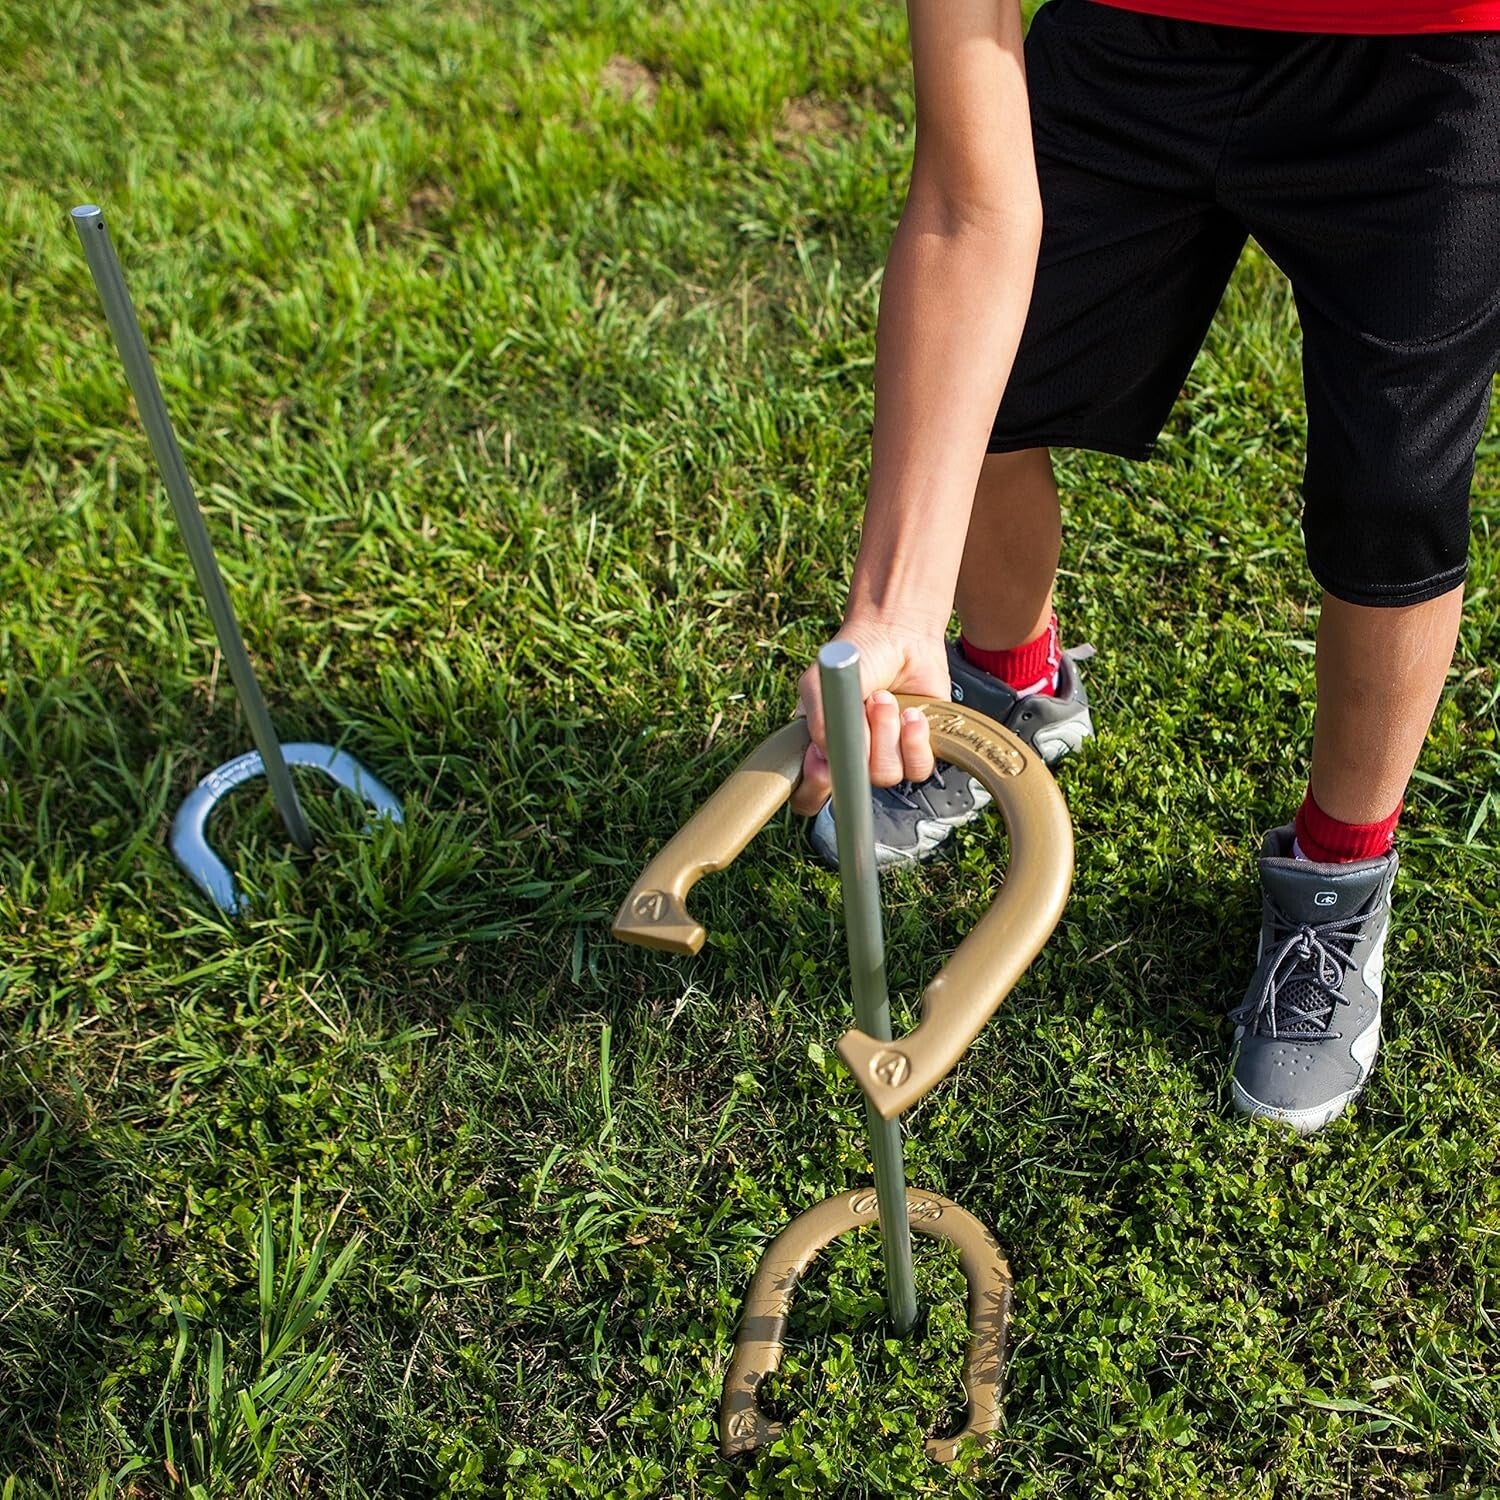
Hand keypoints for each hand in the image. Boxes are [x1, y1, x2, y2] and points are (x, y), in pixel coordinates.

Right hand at [791, 621, 951, 815]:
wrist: (899, 633)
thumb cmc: (856, 655)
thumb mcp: (819, 683)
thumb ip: (818, 721)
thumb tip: (831, 756)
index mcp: (821, 746)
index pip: (808, 794)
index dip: (816, 787)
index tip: (822, 761)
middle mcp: (852, 757)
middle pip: (852, 788)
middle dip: (861, 746)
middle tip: (865, 707)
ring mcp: (885, 755)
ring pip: (886, 775)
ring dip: (887, 733)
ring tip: (886, 700)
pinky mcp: (916, 750)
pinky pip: (917, 769)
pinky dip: (915, 740)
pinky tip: (912, 714)